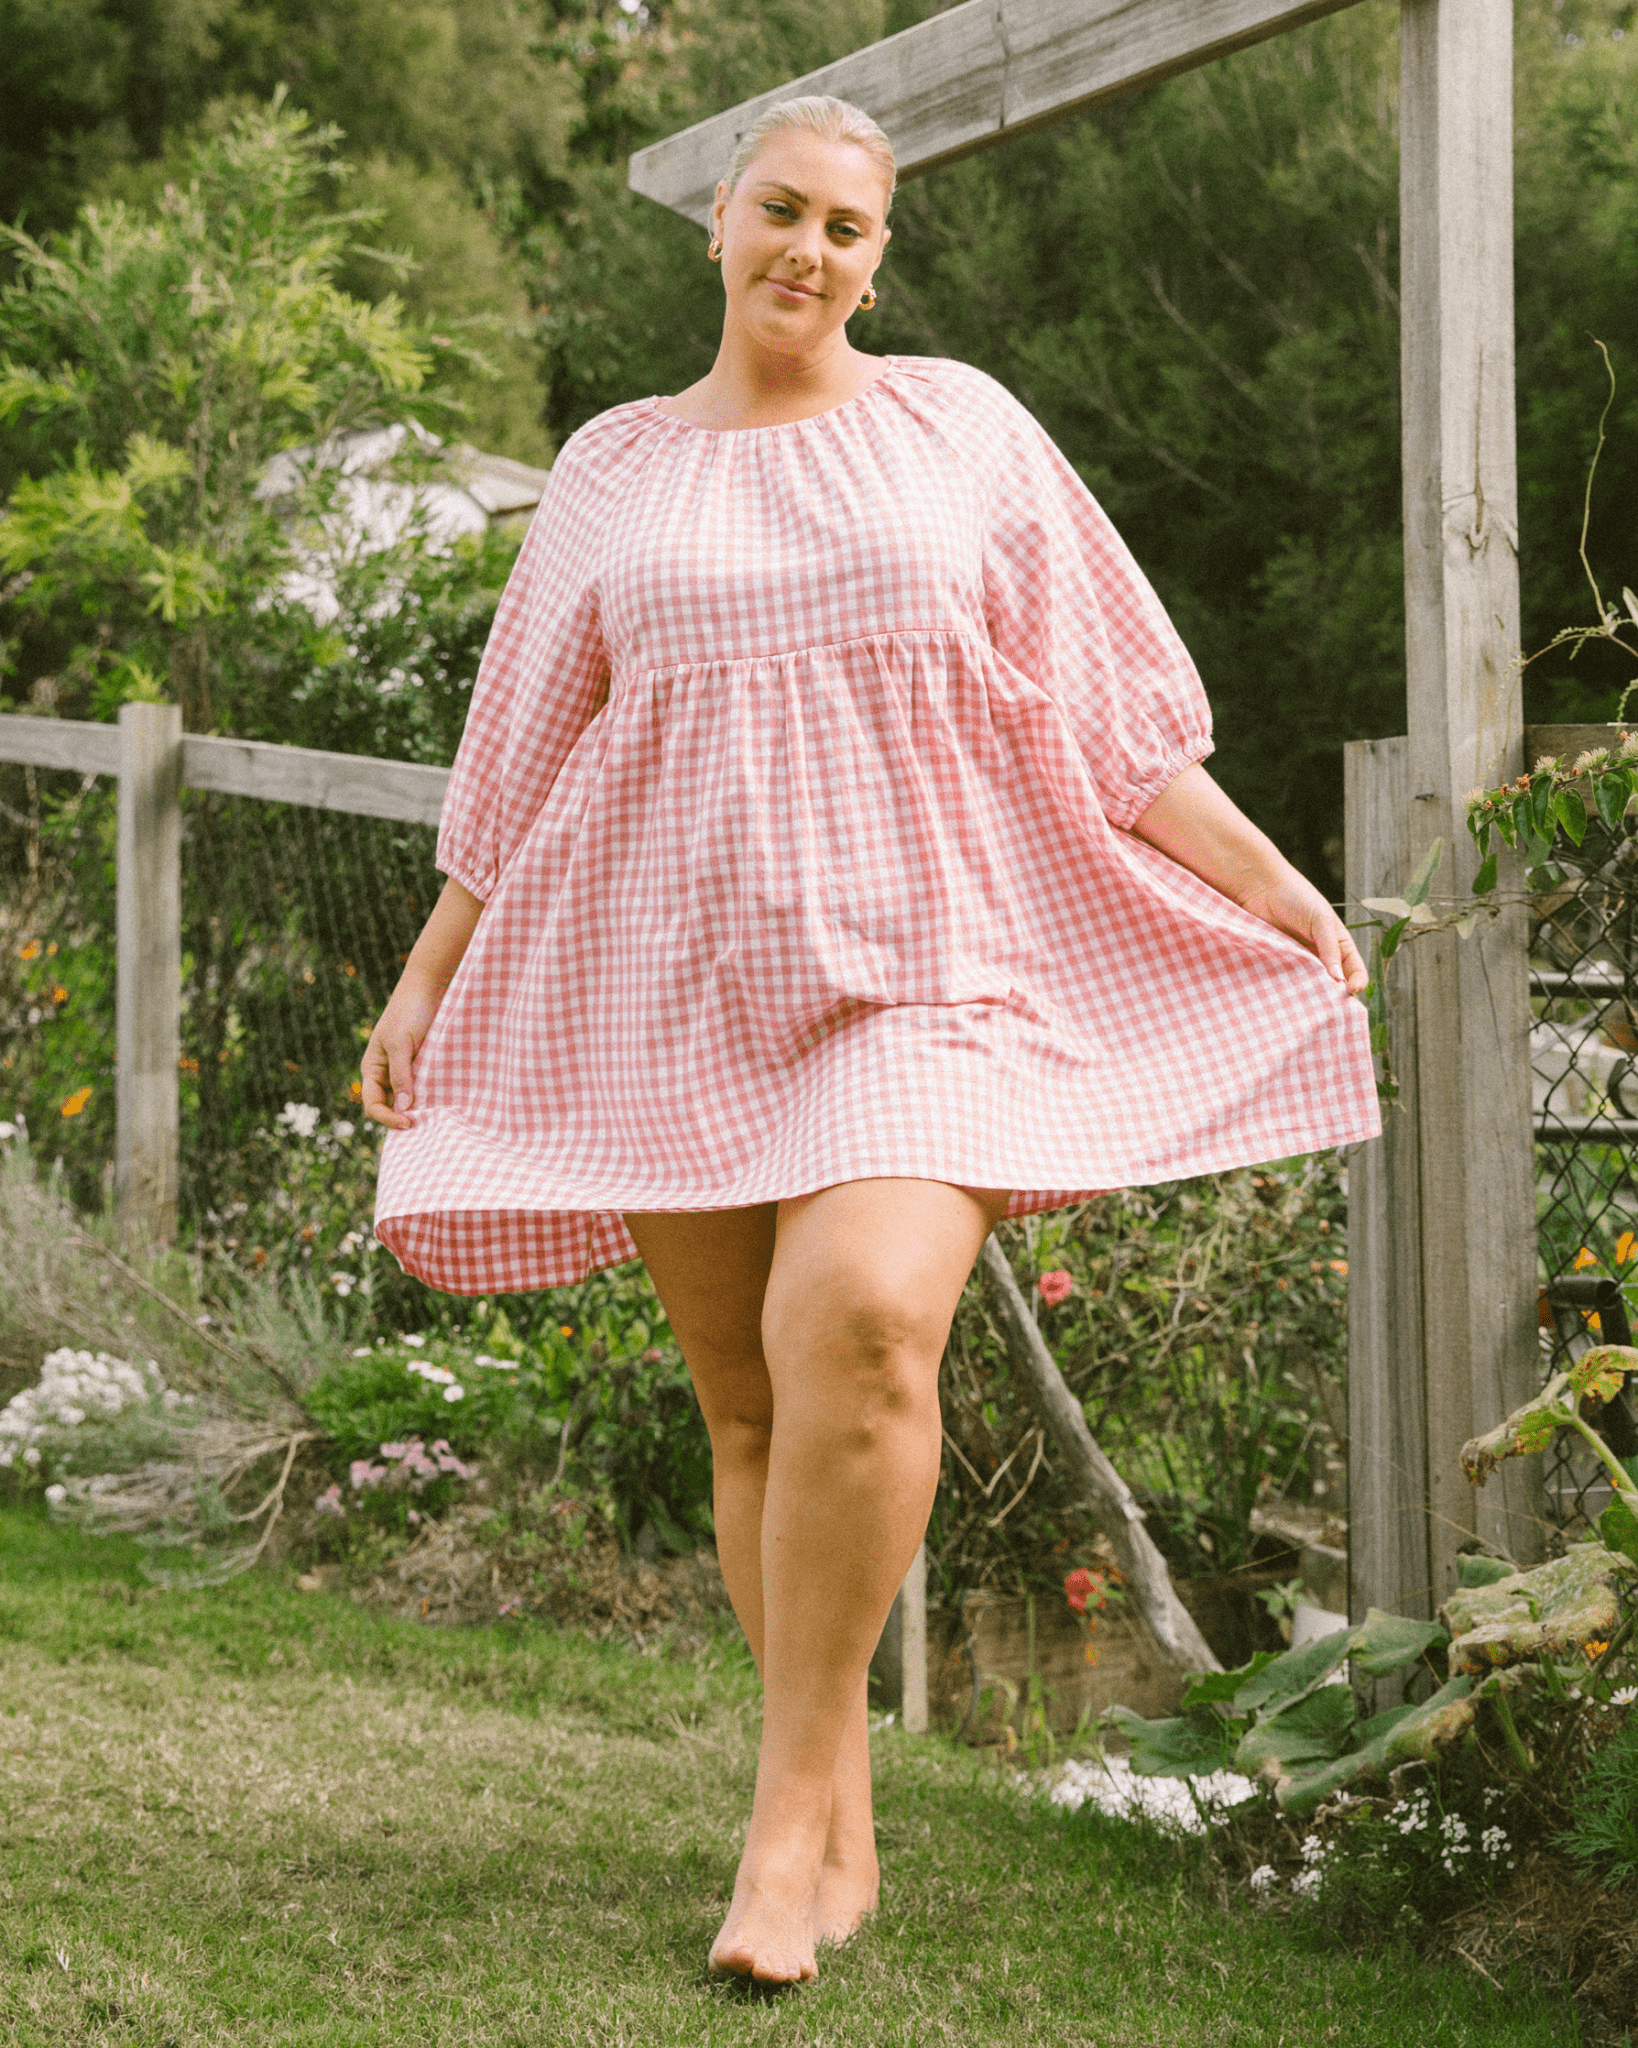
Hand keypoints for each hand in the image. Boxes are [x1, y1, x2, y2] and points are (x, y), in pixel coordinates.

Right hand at [361, 876, 484, 1130]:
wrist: (429, 986)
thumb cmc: (409, 1011)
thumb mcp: (401, 1043)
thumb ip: (401, 1075)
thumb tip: (404, 1108)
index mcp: (373, 1068)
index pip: (373, 1105)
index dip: (388, 1118)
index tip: (411, 1123)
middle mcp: (386, 1072)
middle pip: (391, 1106)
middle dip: (404, 1118)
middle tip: (427, 1128)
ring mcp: (405, 1068)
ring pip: (409, 1099)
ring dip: (420, 1110)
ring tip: (438, 1120)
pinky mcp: (423, 1063)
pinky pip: (425, 1087)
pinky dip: (432, 1097)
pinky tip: (446, 1103)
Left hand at [1238, 871, 1368, 993]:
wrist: (1261, 887)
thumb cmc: (1297, 897)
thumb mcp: (1321, 921)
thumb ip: (1331, 949)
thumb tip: (1339, 979)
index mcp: (1339, 945)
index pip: (1355, 971)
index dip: (1357, 983)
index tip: (1349, 990)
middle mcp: (1321, 957)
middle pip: (1333, 985)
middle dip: (1333, 997)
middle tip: (1328, 1007)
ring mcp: (1300, 962)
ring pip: (1309, 986)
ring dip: (1310, 996)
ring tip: (1308, 1004)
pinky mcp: (1278, 963)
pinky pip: (1286, 981)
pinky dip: (1289, 990)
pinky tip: (1288, 995)